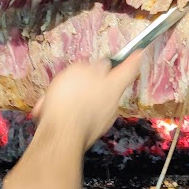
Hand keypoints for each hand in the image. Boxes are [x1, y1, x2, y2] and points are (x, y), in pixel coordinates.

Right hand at [29, 56, 143, 151]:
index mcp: (113, 86)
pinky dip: (66, 113)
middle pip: (106, 88)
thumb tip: (101, 68)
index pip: (128, 69)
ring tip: (51, 100)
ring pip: (88, 103)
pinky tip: (49, 112)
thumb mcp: (78, 71)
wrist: (62, 136)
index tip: (139, 52)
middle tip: (71, 80)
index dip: (133, 59)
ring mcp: (102, 122)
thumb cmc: (70, 98)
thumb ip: (91, 68)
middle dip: (89, 84)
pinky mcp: (89, 134)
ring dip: (72, 99)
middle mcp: (112, 105)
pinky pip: (79, 117)